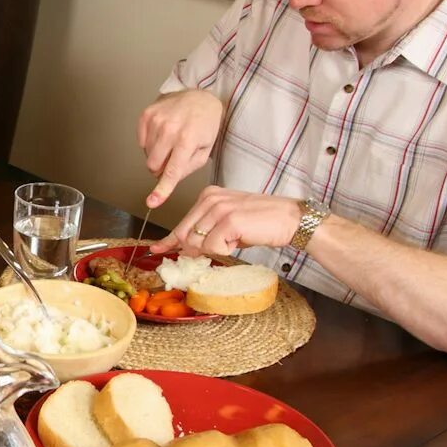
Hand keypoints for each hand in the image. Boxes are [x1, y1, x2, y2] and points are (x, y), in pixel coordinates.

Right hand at [137, 90, 223, 206]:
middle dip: (161, 167)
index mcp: (187, 140)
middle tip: (173, 157)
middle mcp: (169, 129)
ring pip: (146, 155)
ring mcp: (156, 120)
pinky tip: (163, 134)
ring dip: (157, 154)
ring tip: (171, 141)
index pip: (171, 171)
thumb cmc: (205, 124)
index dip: (161, 190)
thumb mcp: (205, 150)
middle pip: (153, 165)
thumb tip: (167, 181)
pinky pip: (141, 142)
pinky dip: (151, 143)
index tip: (152, 202)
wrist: (200, 97)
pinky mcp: (147, 115)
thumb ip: (187, 169)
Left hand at [150, 187, 300, 257]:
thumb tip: (186, 248)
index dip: (169, 240)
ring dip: (216, 249)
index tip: (157, 249)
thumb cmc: (261, 222)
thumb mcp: (228, 223)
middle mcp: (210, 199)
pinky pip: (214, 247)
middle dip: (193, 250)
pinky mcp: (229, 220)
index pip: (182, 223)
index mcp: (208, 196)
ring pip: (198, 243)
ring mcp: (219, 209)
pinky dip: (226, 250)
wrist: (290, 218)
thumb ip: (206, 231)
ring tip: (236, 238)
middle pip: (185, 235)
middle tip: (215, 250)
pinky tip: (241, 239)